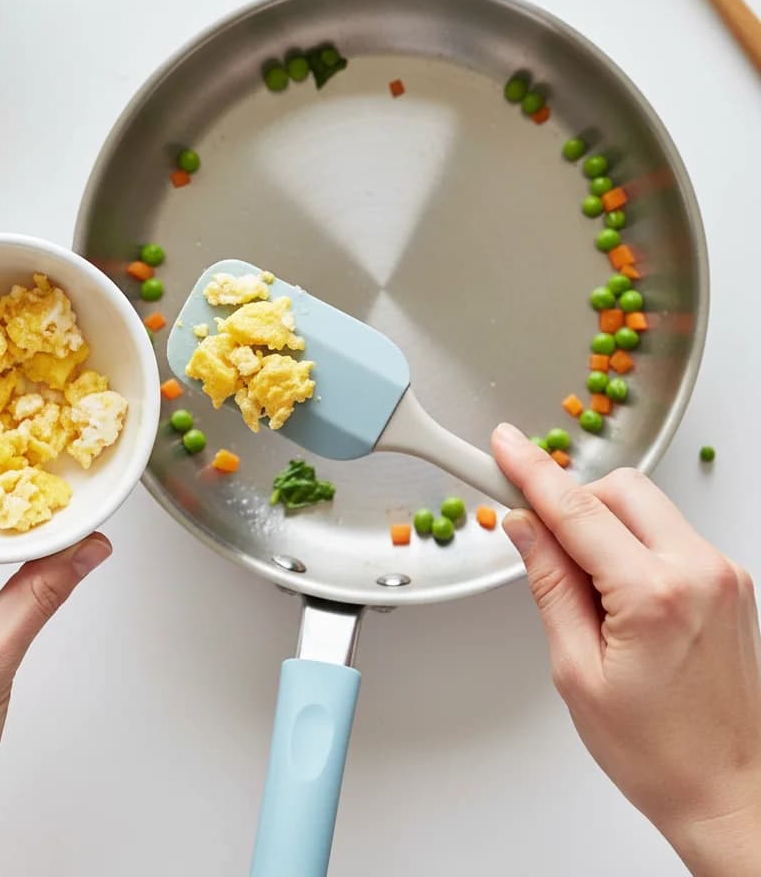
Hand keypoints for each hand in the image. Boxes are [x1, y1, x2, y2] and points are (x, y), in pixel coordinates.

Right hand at [492, 423, 760, 876]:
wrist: (731, 791)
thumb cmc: (658, 751)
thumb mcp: (577, 670)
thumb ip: (550, 585)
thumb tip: (526, 529)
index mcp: (656, 596)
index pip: (577, 511)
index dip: (532, 472)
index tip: (506, 446)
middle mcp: (700, 572)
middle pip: (620, 489)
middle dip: (574, 501)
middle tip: (542, 540)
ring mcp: (722, 574)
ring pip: (646, 505)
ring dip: (604, 524)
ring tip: (588, 589)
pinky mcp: (730, 581)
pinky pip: (668, 533)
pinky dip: (632, 543)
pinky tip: (619, 594)